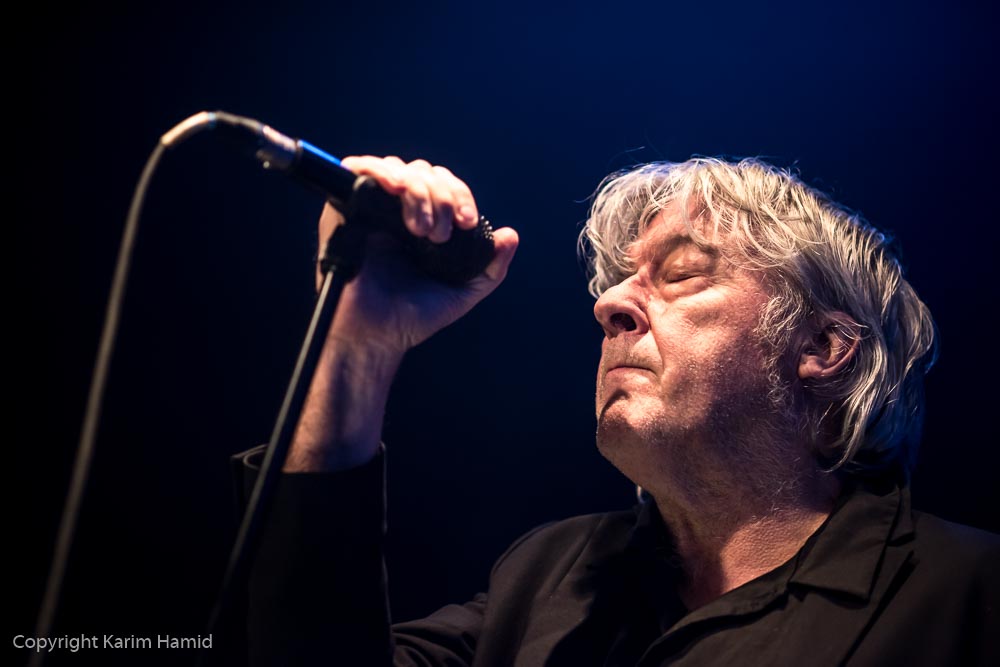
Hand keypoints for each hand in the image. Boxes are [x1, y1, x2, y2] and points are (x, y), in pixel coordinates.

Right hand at [319, 156, 518, 359]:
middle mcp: (396, 212)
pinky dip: (377, 169)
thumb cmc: (415, 318)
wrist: (377, 336)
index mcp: (424, 223)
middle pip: (423, 172)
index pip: (443, 185)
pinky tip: (395, 188)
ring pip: (397, 169)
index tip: (466, 222)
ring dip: (417, 190)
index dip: (459, 194)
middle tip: (441, 234)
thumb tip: (510, 235)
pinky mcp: (344, 211)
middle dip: (441, 195)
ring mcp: (371, 210)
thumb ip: (492, 267)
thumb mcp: (465, 292)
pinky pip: (355, 170)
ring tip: (421, 228)